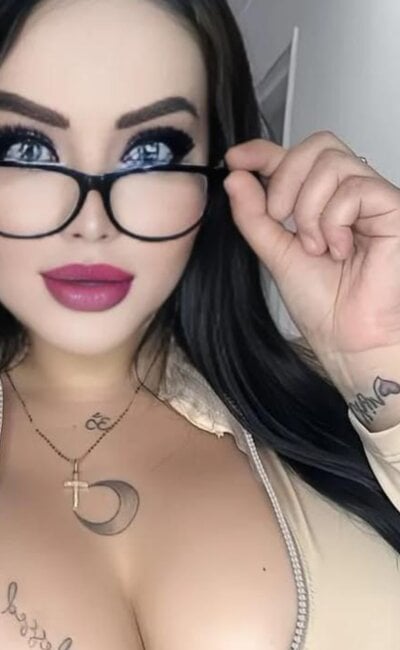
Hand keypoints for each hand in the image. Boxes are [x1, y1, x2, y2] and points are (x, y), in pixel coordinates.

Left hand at [223, 131, 399, 398]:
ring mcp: (373, 200)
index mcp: (321, 201)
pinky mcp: (394, 210)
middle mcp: (349, 194)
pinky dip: (335, 221)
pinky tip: (339, 249)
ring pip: (332, 164)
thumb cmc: (322, 304)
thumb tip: (237, 176)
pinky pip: (355, 189)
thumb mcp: (275, 252)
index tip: (236, 159)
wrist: (347, 338)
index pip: (295, 156)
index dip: (263, 150)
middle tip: (280, 219)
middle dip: (285, 180)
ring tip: (316, 247)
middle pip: (317, 147)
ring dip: (309, 209)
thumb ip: (254, 215)